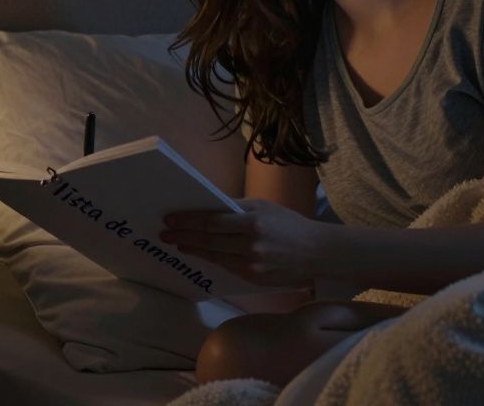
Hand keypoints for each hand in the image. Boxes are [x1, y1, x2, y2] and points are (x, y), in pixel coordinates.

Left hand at [161, 198, 326, 286]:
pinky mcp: (253, 278)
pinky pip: (226, 266)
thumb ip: (237, 207)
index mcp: (252, 222)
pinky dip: (211, 259)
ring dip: (193, 249)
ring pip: (214, 256)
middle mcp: (250, 244)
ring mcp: (251, 264)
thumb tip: (208, 206)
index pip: (211, 221)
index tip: (170, 218)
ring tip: (178, 243)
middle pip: (208, 240)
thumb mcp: (264, 207)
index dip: (188, 220)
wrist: (318, 253)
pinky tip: (200, 253)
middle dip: (183, 235)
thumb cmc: (289, 224)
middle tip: (164, 233)